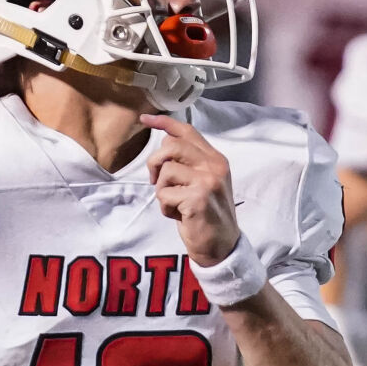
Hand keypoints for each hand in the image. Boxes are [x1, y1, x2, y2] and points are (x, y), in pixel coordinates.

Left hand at [141, 114, 239, 265]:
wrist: (221, 246)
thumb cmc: (205, 214)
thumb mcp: (202, 182)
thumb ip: (188, 162)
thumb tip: (165, 140)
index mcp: (216, 159)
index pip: (188, 131)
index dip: (164, 123)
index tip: (145, 119)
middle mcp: (214, 166)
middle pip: (172, 146)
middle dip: (155, 162)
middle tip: (156, 181)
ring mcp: (208, 181)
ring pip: (166, 171)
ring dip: (162, 191)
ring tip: (175, 204)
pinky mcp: (198, 198)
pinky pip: (165, 194)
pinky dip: (165, 208)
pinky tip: (178, 216)